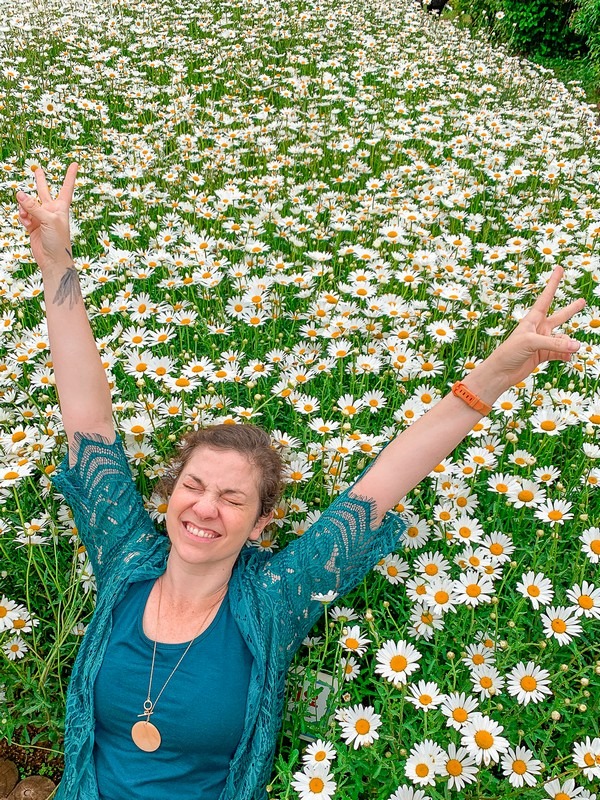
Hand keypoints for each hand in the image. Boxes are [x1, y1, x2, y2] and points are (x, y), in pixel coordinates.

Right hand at [16, 163, 78, 271]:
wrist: (53, 259)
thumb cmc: (58, 240)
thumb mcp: (48, 220)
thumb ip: (33, 206)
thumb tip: (19, 194)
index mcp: (61, 207)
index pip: (66, 187)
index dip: (70, 175)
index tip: (75, 163)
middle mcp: (51, 210)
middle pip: (44, 191)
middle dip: (40, 181)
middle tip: (38, 169)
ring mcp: (41, 217)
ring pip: (28, 204)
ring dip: (24, 207)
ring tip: (26, 215)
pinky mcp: (32, 225)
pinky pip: (23, 215)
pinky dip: (22, 217)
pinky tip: (25, 222)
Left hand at [484, 266, 584, 389]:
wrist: (500, 372)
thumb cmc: (509, 352)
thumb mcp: (531, 343)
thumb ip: (555, 343)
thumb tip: (576, 346)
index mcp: (532, 319)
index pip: (546, 297)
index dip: (553, 283)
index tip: (559, 268)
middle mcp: (538, 328)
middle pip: (559, 316)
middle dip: (571, 310)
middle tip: (582, 301)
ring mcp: (542, 342)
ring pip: (562, 339)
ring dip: (567, 343)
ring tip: (572, 348)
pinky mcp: (543, 355)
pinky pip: (560, 352)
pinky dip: (565, 354)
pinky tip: (568, 357)